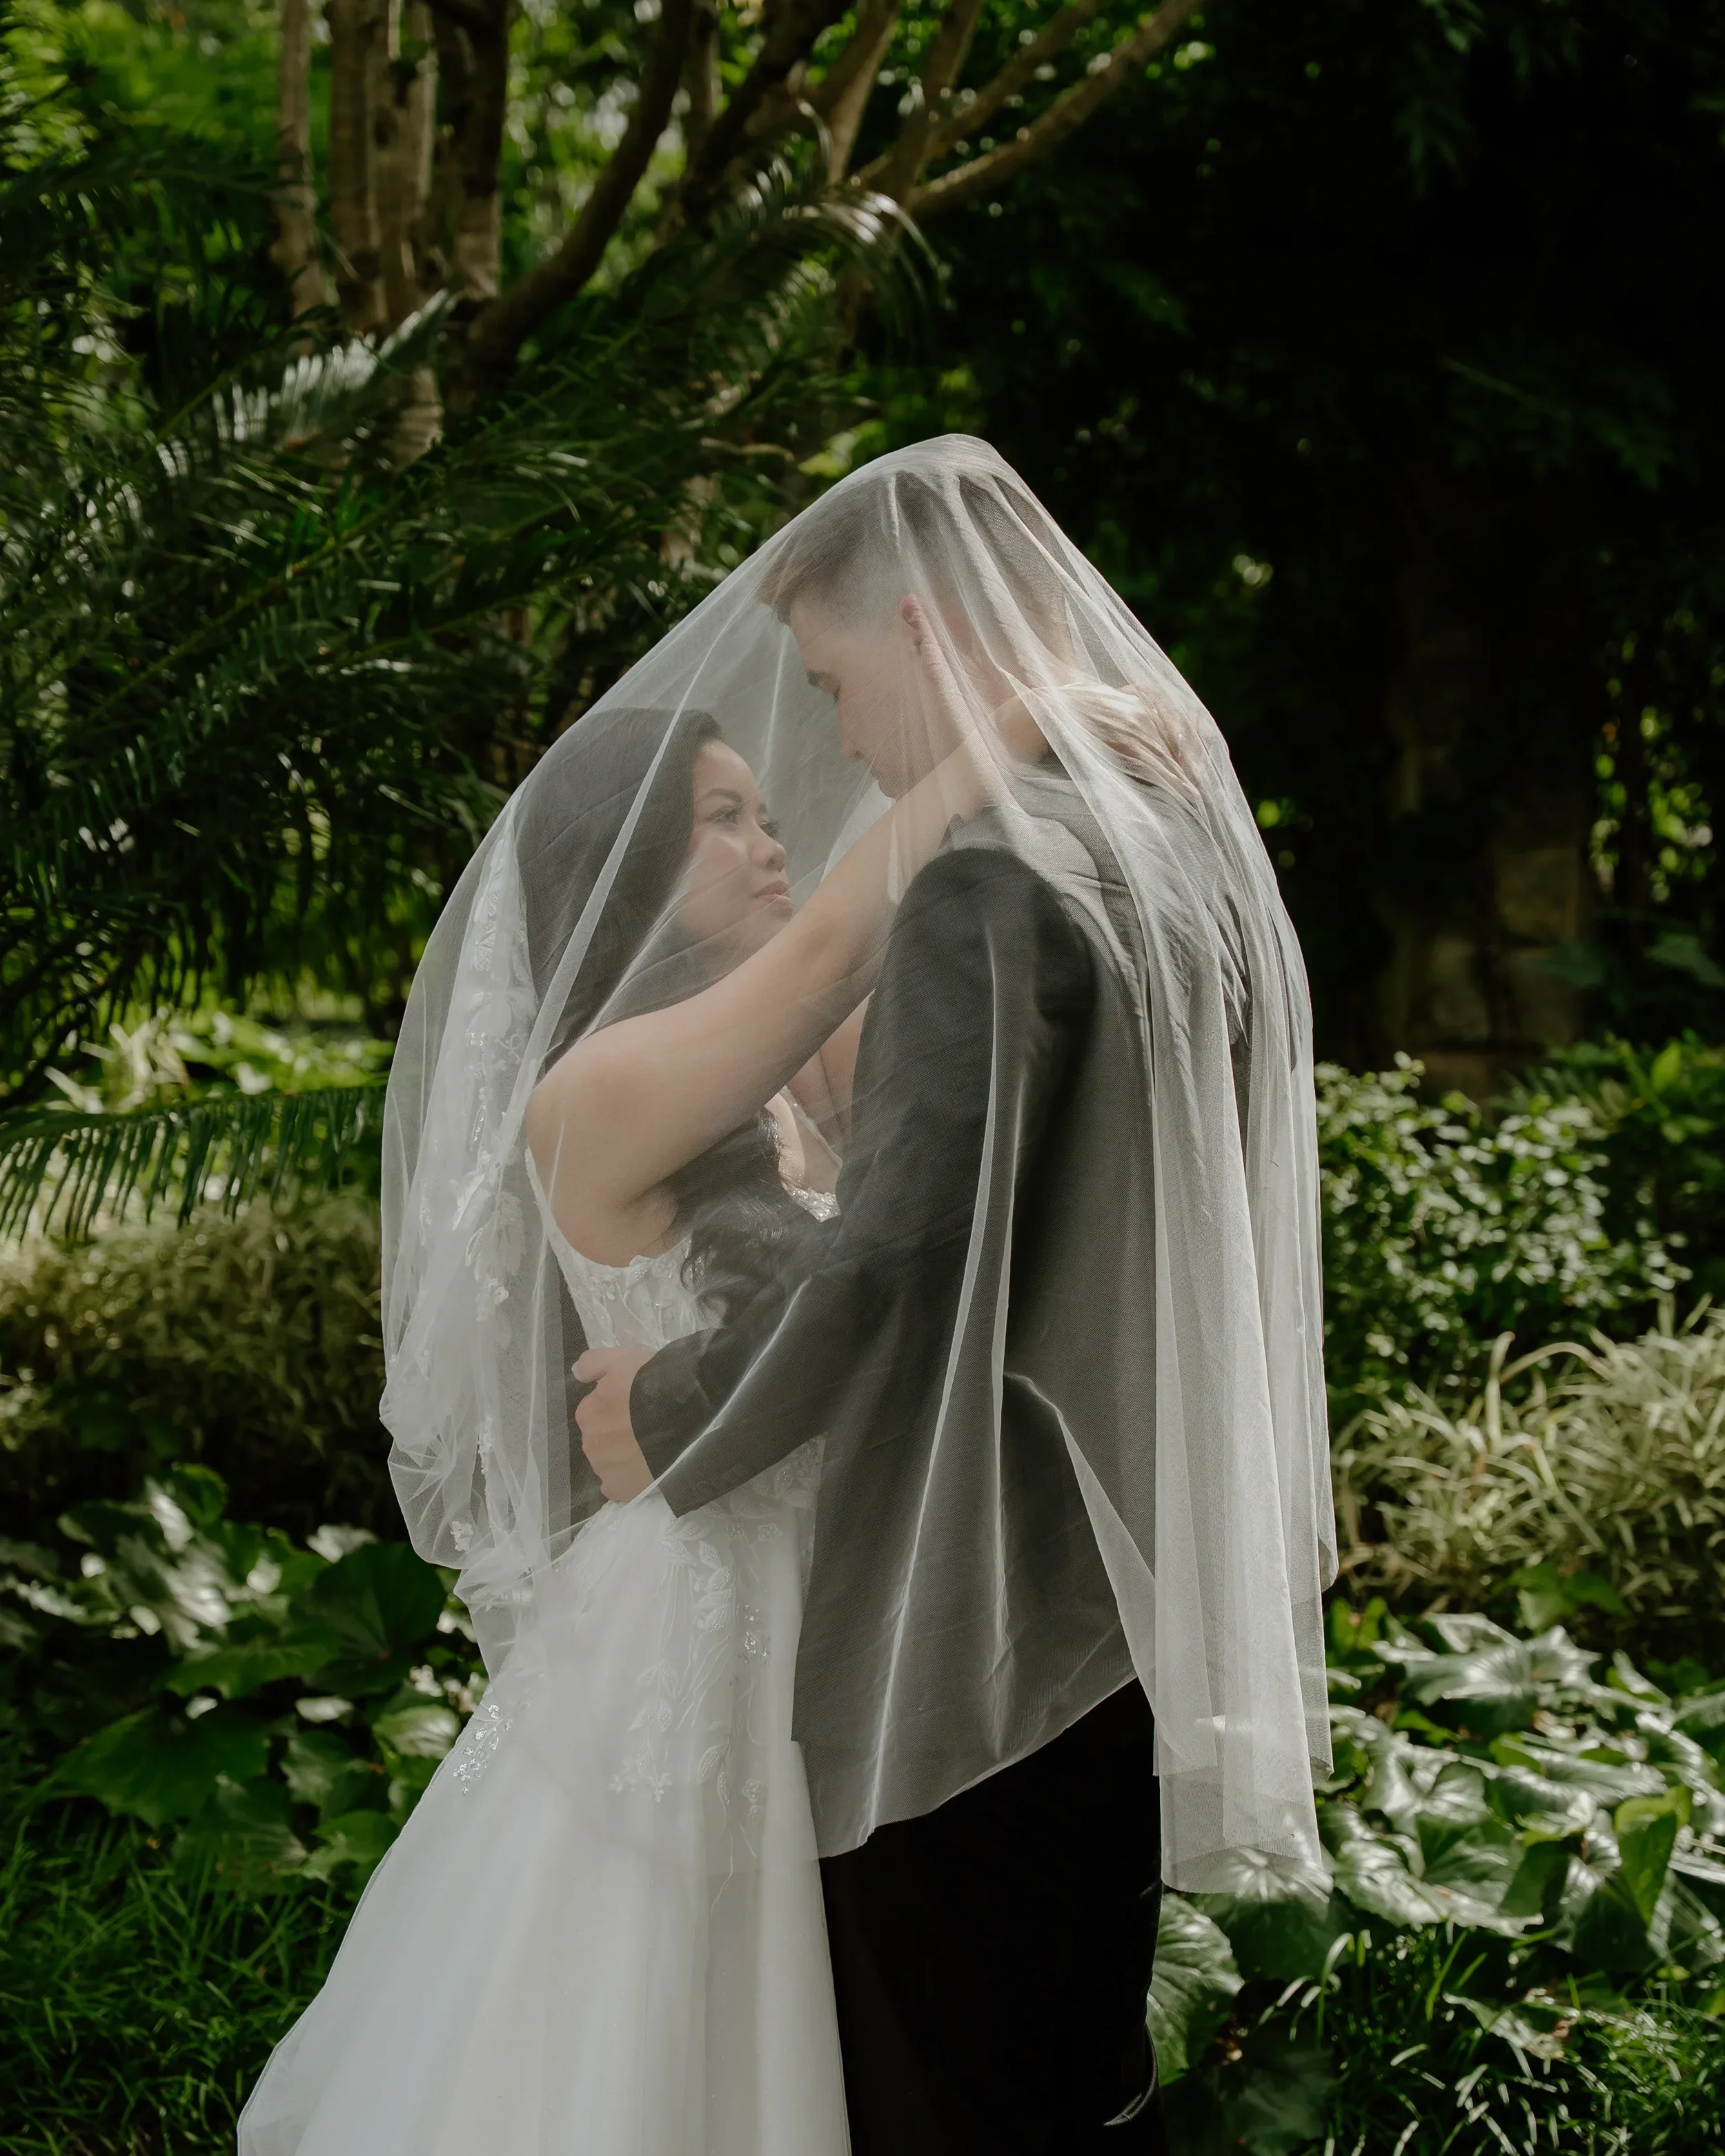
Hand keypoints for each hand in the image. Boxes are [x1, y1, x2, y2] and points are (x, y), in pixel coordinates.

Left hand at [573, 1346, 654, 1500]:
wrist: (684, 1415)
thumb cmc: (651, 1384)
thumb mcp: (622, 1359)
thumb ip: (594, 1363)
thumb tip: (576, 1373)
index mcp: (588, 1413)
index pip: (596, 1410)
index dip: (616, 1406)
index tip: (636, 1404)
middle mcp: (590, 1443)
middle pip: (601, 1437)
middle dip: (618, 1433)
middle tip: (645, 1425)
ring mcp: (605, 1469)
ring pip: (608, 1462)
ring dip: (622, 1456)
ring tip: (650, 1447)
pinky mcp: (621, 1489)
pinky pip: (617, 1486)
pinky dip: (626, 1479)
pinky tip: (644, 1469)